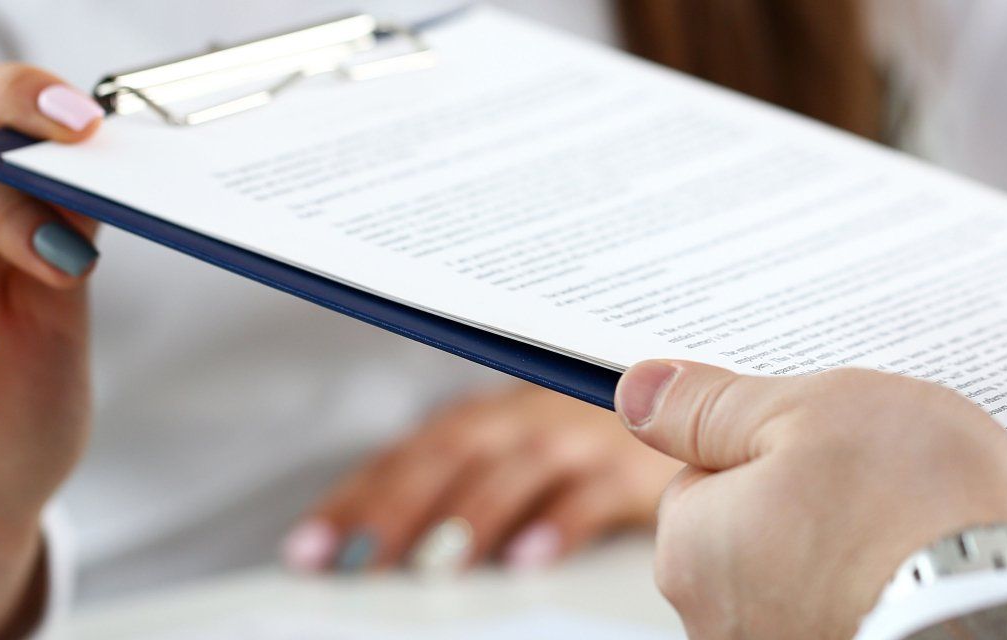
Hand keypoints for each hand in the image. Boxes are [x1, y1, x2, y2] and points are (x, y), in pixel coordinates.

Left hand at [282, 382, 680, 573]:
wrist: (696, 399)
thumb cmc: (600, 441)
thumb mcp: (526, 452)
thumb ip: (466, 484)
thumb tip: (385, 543)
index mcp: (490, 417)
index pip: (408, 455)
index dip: (356, 498)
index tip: (310, 548)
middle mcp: (525, 419)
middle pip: (449, 457)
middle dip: (395, 510)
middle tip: (355, 562)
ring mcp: (580, 438)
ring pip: (514, 471)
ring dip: (470, 518)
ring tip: (435, 566)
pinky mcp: (634, 467)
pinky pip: (592, 494)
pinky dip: (558, 525)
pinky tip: (529, 559)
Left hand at [616, 361, 1006, 638]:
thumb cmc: (918, 513)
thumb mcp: (811, 412)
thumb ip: (715, 405)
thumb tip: (638, 392)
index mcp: (691, 549)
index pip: (706, 474)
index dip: (775, 445)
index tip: (833, 444)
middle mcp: (717, 624)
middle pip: (755, 533)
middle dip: (813, 505)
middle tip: (888, 485)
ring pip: (808, 576)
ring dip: (855, 554)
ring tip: (922, 537)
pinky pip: (852, 612)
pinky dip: (883, 597)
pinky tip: (932, 580)